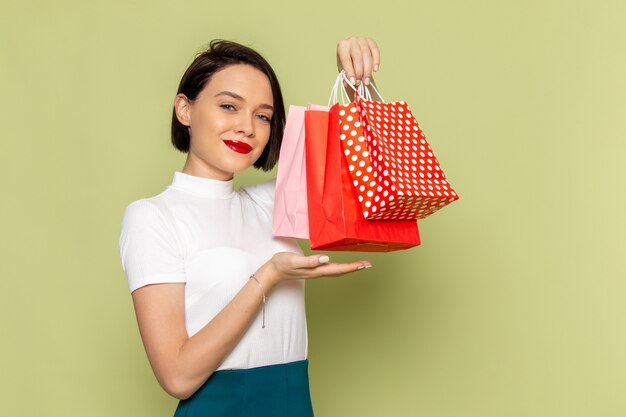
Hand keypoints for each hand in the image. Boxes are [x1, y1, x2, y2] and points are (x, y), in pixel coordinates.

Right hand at [256, 252, 371, 288]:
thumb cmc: (282, 264)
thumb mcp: (295, 260)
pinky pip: (331, 268)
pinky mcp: (313, 268)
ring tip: (360, 265)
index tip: (364, 265)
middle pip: (341, 271)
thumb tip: (326, 259)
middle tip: (368, 264)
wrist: (272, 271)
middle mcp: (319, 272)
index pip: (339, 269)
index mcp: (317, 270)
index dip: (352, 267)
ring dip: (349, 268)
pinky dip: (340, 266)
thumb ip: (310, 261)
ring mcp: (316, 271)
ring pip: (337, 270)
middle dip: (355, 268)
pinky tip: (342, 264)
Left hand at [336, 36, 379, 85]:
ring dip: (368, 70)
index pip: (346, 60)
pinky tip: (375, 70)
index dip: (350, 72)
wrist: (353, 52)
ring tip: (366, 81)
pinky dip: (376, 61)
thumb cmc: (347, 62)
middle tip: (361, 83)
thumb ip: (345, 75)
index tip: (353, 82)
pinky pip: (375, 51)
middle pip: (358, 58)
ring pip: (367, 56)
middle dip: (360, 72)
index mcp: (342, 46)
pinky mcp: (371, 41)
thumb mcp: (343, 68)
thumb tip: (348, 84)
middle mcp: (352, 40)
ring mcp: (362, 40)